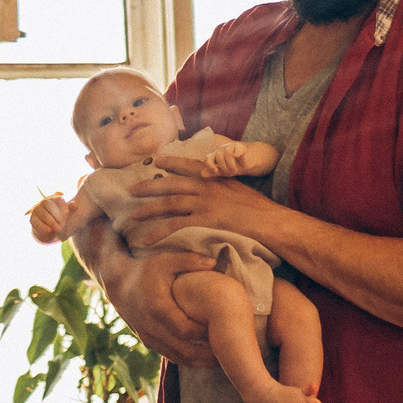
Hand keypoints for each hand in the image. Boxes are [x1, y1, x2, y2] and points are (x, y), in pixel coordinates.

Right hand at [27, 194, 71, 243]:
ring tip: (58, 229)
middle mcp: (44, 202)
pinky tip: (49, 231)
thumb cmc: (60, 219)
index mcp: (54, 199)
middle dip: (57, 215)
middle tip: (63, 223)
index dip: (63, 205)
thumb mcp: (67, 214)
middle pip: (49, 205)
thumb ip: (72, 209)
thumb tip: (74, 204)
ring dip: (51, 222)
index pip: (58, 199)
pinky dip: (43, 227)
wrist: (49, 229)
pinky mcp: (32, 219)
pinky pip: (37, 222)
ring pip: (43, 214)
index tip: (67, 212)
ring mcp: (37, 210)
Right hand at [89, 242, 218, 368]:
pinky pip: (170, 356)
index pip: (185, 329)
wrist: (117, 284)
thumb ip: (190, 261)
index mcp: (158, 307)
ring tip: (221, 360)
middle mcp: (152, 326)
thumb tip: (215, 262)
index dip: (204, 334)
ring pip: (177, 357)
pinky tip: (205, 359)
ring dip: (199, 361)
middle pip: (183, 349)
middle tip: (228, 353)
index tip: (223, 332)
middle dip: (206, 354)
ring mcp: (149, 336)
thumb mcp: (166, 260)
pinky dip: (188, 360)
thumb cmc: (145, 269)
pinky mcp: (148, 341)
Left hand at [120, 170, 278, 250]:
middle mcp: (207, 186)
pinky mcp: (204, 220)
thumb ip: (226, 187)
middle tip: (132, 190)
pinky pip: (174, 226)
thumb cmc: (261, 209)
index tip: (157, 162)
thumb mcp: (241, 190)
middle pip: (172, 184)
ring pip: (169, 203)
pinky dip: (157, 233)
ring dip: (148, 209)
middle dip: (150, 186)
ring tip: (133, 216)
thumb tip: (218, 191)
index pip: (189, 166)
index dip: (171, 163)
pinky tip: (145, 241)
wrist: (270, 220)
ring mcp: (204, 202)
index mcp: (216, 177)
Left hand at [193, 138, 271, 179]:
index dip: (210, 165)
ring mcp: (231, 146)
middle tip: (230, 173)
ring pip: (227, 152)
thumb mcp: (224, 171)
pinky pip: (236, 149)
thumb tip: (202, 174)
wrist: (250, 162)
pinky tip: (239, 158)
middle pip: (218, 156)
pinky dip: (237, 154)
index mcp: (216, 155)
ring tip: (235, 170)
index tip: (216, 171)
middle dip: (224, 167)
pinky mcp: (241, 146)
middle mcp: (222, 149)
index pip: (208, 158)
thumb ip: (214, 172)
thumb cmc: (236, 166)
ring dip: (230, 164)